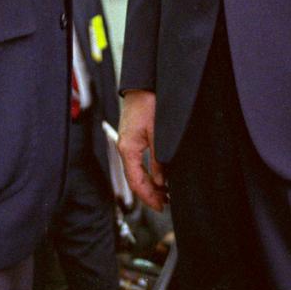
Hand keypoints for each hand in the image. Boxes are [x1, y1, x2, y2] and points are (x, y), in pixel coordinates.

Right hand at [118, 89, 166, 211]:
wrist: (143, 83)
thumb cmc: (148, 102)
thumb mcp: (158, 133)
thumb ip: (159, 159)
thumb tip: (162, 181)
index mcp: (128, 149)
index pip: (136, 182)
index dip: (148, 197)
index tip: (161, 206)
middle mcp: (125, 147)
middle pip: (135, 179)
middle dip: (149, 193)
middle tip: (165, 204)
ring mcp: (127, 141)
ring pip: (136, 170)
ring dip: (150, 183)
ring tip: (164, 193)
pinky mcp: (132, 136)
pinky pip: (138, 160)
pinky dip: (148, 171)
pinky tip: (159, 174)